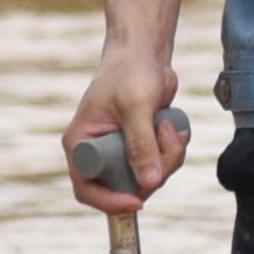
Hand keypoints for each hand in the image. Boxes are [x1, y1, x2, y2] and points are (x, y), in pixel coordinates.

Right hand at [67, 52, 186, 211]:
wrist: (145, 52)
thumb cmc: (131, 71)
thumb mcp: (136, 106)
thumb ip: (141, 144)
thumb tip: (149, 182)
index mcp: (81, 143)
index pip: (87, 188)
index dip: (110, 201)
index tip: (138, 200)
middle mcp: (97, 152)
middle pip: (123, 187)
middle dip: (151, 172)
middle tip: (167, 141)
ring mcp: (120, 152)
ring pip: (146, 178)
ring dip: (166, 158)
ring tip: (168, 126)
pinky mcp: (141, 147)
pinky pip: (159, 165)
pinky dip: (171, 152)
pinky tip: (172, 127)